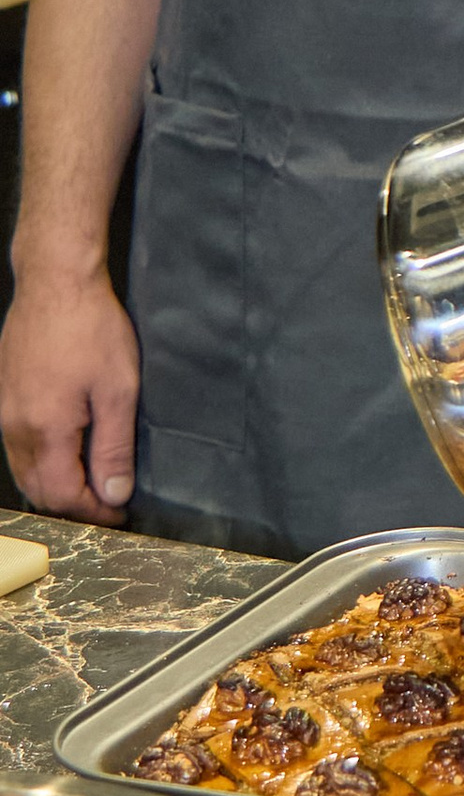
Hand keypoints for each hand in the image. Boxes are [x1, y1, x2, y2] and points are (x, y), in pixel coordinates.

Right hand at [0, 267, 138, 522]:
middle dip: (73, 505)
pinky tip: (67, 452)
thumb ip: (114, 447)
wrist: (55, 282)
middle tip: (108, 502)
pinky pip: (16, 446)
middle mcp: (15, 427)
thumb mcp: (118, 389)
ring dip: (55, 485)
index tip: (119, 512)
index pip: (62, 495)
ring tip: (92, 481)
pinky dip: (40, 462)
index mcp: (45, 430)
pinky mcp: (4, 396)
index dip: (93, 512)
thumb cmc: (90, 327)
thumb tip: (113, 493)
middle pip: (37, 490)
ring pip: (24, 470)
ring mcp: (4, 412)